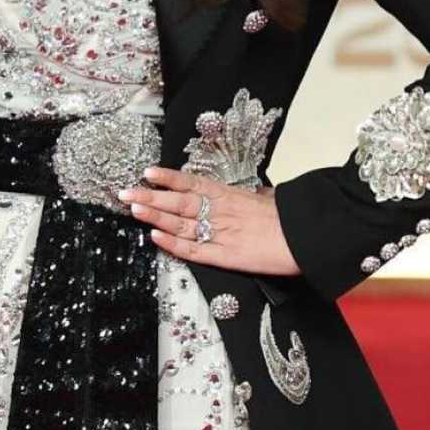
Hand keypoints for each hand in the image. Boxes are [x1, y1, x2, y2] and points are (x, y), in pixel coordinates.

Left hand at [118, 166, 302, 277]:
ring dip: (154, 216)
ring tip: (134, 209)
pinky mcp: (223, 257)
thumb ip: (253, 197)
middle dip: (150, 197)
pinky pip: (192, 250)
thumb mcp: (268, 198)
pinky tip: (155, 237)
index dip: (168, 178)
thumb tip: (254, 194)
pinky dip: (171, 244)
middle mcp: (219, 211)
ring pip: (179, 223)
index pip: (191, 183)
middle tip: (125, 193)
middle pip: (177, 202)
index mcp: (230, 195)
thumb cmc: (289, 218)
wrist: (304, 236)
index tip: (148, 172)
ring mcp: (219, 234)